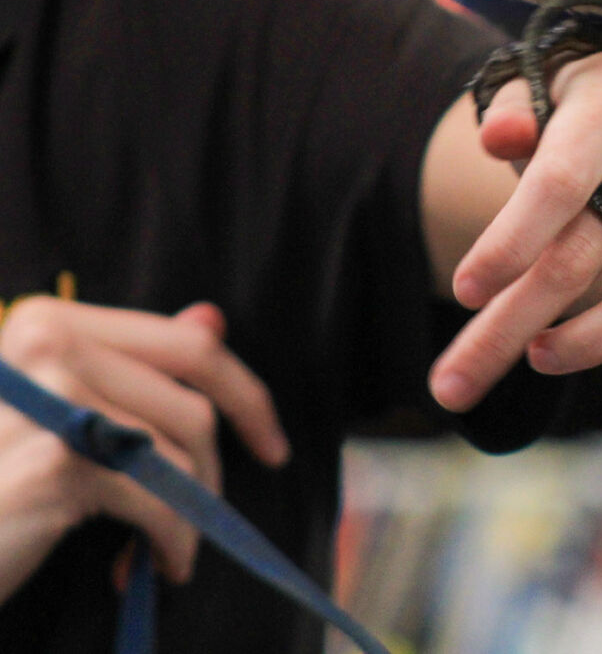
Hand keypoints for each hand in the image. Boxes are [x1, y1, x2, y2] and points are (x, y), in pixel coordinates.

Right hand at [0, 298, 288, 601]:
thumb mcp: (52, 412)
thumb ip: (126, 365)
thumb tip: (212, 318)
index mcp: (50, 321)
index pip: (189, 344)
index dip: (246, 394)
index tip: (270, 443)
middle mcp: (51, 344)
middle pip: (196, 401)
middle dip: (218, 466)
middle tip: (212, 512)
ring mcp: (56, 398)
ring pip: (185, 451)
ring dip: (190, 510)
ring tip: (164, 545)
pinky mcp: (60, 460)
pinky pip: (162, 498)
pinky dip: (175, 539)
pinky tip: (156, 565)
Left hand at [429, 52, 601, 418]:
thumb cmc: (592, 133)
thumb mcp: (548, 105)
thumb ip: (514, 115)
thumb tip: (499, 136)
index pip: (563, 176)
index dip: (511, 241)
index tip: (466, 293)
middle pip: (597, 244)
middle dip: (520, 315)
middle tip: (463, 374)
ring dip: (594, 339)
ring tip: (542, 359)